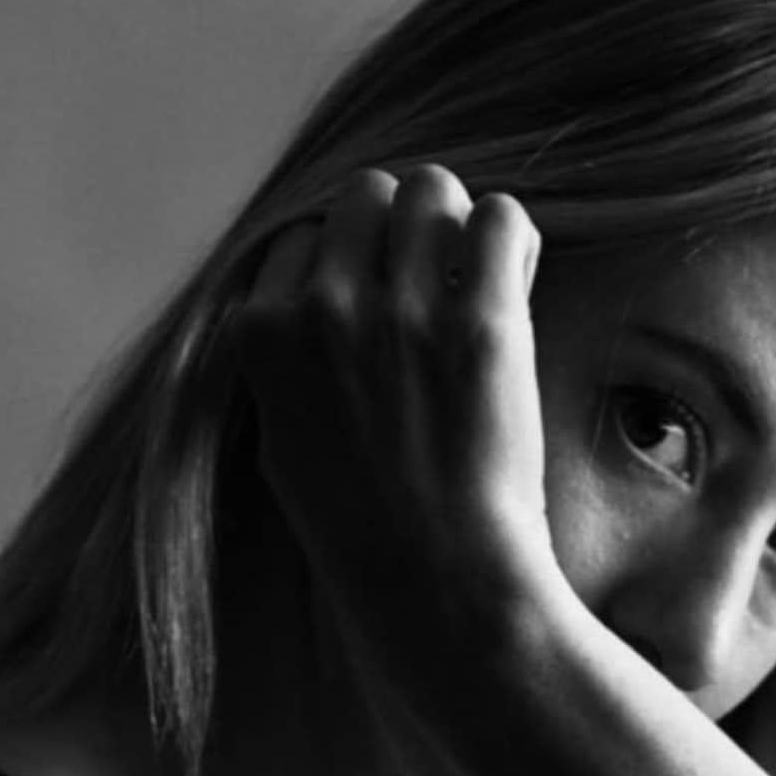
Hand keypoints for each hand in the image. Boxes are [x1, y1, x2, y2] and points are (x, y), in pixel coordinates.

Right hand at [228, 160, 563, 719]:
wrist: (436, 586)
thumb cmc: (363, 529)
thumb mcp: (282, 443)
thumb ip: (282, 362)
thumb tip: (295, 300)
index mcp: (262, 335)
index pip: (303, 236)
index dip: (347, 264)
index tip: (376, 303)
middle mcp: (323, 311)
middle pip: (366, 194)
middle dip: (401, 226)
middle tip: (432, 282)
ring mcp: (403, 313)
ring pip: (431, 190)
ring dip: (456, 225)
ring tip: (474, 279)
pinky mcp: (481, 324)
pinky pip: (498, 218)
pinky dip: (509, 237)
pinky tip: (513, 277)